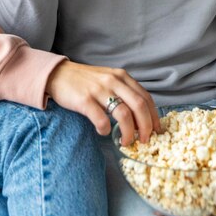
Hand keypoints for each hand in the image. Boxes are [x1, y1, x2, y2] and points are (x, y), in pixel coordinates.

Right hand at [45, 59, 160, 143]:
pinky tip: (103, 132)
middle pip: (139, 106)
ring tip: (125, 141)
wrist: (58, 74)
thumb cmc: (85, 80)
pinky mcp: (84, 100)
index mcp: (121, 76)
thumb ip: (123, 92)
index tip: (156, 131)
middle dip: (146, 128)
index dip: (154, 117)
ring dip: (128, 133)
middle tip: (145, 141)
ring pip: (124, 114)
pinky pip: (101, 120)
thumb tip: (141, 118)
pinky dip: (105, 130)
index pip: (145, 97)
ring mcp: (98, 90)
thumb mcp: (108, 79)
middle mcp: (112, 81)